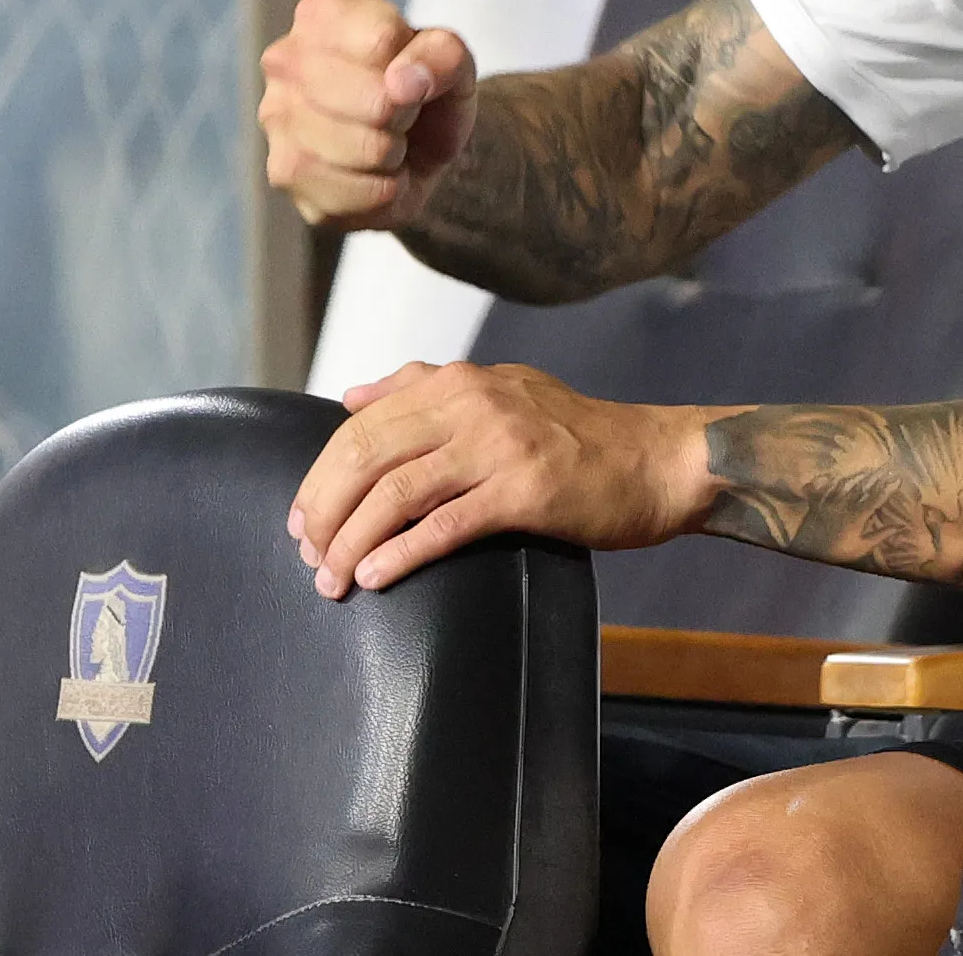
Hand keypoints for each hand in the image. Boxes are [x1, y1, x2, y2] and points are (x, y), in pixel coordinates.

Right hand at [259, 0, 476, 230]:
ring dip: (394, 155)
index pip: (381, 40)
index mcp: (323, 14)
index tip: (409, 76)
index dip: (414, 68)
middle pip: (374, 100)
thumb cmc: (424, 90)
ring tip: (386, 143)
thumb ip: (442, 55)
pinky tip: (371, 174)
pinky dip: (382, 192)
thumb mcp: (451, 61)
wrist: (413, 148)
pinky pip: (354, 194)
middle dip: (404, 116)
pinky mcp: (283, 172)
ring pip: (364, 150)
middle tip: (400, 115)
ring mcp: (276, 117)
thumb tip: (403, 83)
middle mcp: (284, 60)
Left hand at [287, 361, 715, 597]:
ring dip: (352, 542)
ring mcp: (501, 447)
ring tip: (332, 580)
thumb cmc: (582, 435)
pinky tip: (377, 578)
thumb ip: (427, 386)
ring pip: (396, 494)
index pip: (363, 425)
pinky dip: (400, 555)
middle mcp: (475, 405)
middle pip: (367, 456)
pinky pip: (444, 526)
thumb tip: (352, 396)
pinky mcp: (526, 493)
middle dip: (324, 511)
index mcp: (462, 381)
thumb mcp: (505, 389)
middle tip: (308, 554)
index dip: (320, 475)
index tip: (302, 518)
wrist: (660, 461)